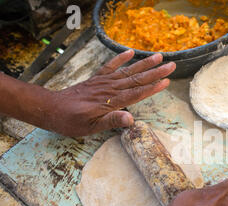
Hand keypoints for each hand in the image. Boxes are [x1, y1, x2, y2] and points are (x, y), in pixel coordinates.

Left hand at [46, 50, 175, 136]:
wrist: (51, 108)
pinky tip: (130, 52)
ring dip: (144, 64)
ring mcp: (103, 82)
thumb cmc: (71, 121)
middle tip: (172, 65)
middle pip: (137, 80)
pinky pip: (110, 66)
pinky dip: (120, 58)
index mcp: (111, 102)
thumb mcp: (91, 127)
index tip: (167, 81)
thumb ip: (111, 121)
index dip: (153, 88)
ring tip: (159, 56)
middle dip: (155, 73)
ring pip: (128, 71)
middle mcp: (109, 89)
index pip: (136, 93)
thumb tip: (131, 119)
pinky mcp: (97, 79)